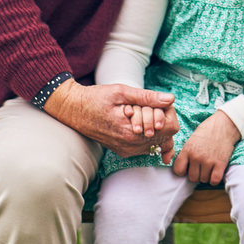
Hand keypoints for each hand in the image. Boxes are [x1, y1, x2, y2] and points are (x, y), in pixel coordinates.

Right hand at [43, 81, 178, 159]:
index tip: (155, 102)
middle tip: (145, 106)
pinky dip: (147, 133)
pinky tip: (135, 121)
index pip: (170, 128)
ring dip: (154, 127)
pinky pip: (145, 145)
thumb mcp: (122, 92)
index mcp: (132, 132)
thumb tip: (171, 99)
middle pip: (166, 135)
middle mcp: (131, 146)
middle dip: (161, 119)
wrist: (73, 111)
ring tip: (138, 113)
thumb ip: (147, 97)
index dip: (167, 112)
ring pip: (157, 142)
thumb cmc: (95, 98)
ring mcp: (127, 150)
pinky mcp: (123, 151)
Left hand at [172, 110, 241, 184]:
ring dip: (206, 176)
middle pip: (192, 178)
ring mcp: (209, 161)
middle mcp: (196, 157)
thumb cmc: (208, 130)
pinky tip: (215, 171)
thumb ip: (187, 153)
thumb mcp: (192, 139)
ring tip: (209, 166)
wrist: (225, 124)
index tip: (187, 168)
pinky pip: (214, 181)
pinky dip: (214, 179)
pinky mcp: (220, 164)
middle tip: (201, 167)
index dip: (183, 171)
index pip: (178, 170)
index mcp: (188, 149)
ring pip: (203, 180)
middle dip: (196, 174)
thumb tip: (183, 167)